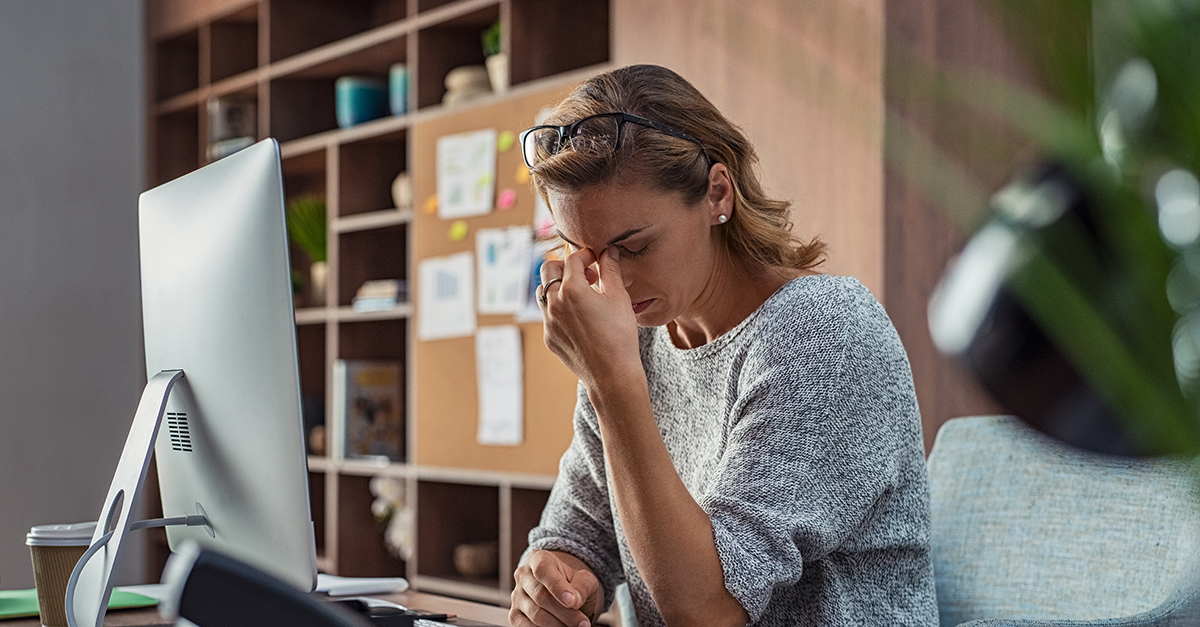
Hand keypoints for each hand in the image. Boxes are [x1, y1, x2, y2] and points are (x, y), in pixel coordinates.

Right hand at [510, 550, 602, 626]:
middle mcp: (523, 576)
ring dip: (559, 625)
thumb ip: (582, 586)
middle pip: (541, 596)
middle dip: (565, 613)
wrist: (566, 595)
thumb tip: (575, 600)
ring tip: (575, 626)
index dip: (557, 587)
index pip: (542, 570)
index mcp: (539, 559)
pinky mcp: (515, 616)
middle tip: (583, 623)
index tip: (573, 602)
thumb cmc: (574, 584)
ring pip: (536, 615)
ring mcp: (517, 596)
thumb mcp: (585, 579)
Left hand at [539, 246, 642, 391]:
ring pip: (543, 292)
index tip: (596, 260)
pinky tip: (579, 317)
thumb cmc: (620, 336)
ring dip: (558, 286)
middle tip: (586, 274)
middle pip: (548, 269)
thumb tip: (609, 251)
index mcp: (572, 289)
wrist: (612, 375)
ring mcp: (548, 322)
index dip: (585, 255)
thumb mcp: (619, 298)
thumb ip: (611, 270)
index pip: (572, 259)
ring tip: (580, 294)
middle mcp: (554, 303)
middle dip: (565, 266)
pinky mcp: (549, 337)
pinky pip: (548, 314)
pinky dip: (559, 308)